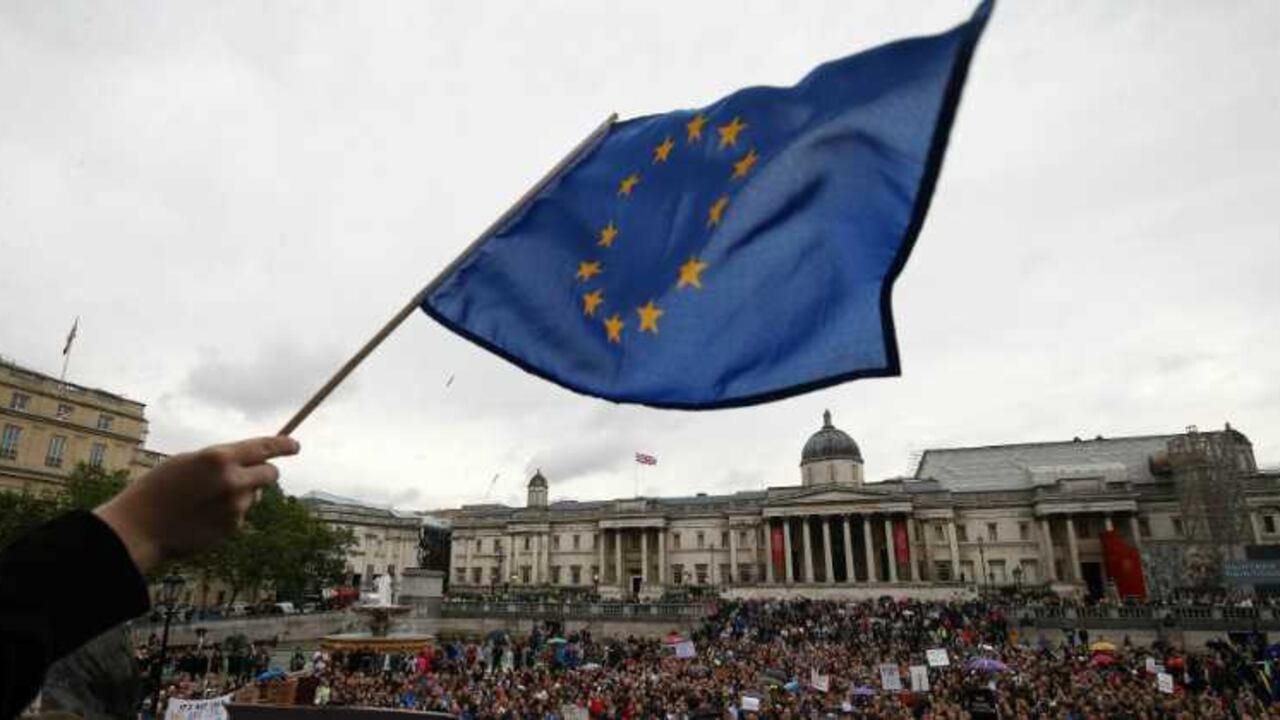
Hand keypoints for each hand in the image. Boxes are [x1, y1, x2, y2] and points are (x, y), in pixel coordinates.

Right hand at [94, 436, 299, 573]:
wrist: (140, 527)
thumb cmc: (159, 488)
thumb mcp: (188, 462)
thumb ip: (222, 461)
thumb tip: (251, 465)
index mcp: (220, 458)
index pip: (265, 447)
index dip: (283, 445)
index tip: (295, 446)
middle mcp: (233, 481)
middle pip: (271, 474)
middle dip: (265, 473)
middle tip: (252, 474)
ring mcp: (235, 507)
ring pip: (253, 496)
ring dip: (240, 495)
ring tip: (206, 501)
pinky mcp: (233, 528)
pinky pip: (240, 516)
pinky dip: (229, 515)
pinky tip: (203, 517)